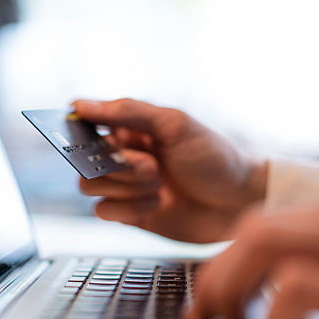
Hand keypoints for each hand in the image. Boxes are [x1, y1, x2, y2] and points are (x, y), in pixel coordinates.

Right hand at [73, 98, 266, 242]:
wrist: (239, 203)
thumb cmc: (214, 158)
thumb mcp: (175, 125)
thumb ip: (128, 111)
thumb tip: (80, 104)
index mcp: (132, 128)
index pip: (87, 124)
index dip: (80, 130)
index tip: (84, 137)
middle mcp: (124, 156)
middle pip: (85, 159)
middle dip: (118, 165)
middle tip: (153, 168)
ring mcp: (126, 187)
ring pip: (90, 186)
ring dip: (125, 186)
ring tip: (159, 185)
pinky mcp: (130, 214)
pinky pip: (103, 211)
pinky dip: (128, 209)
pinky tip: (157, 204)